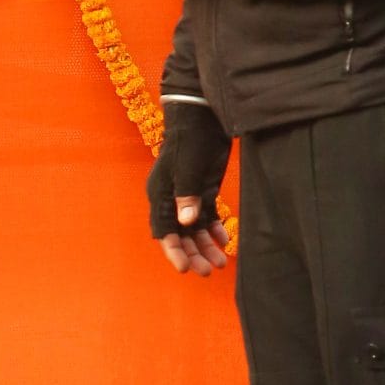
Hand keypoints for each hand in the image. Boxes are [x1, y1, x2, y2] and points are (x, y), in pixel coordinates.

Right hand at [147, 98, 232, 278]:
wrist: (203, 114)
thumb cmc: (191, 138)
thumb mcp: (188, 166)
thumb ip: (187, 194)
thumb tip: (186, 222)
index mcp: (160, 193)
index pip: (163, 229)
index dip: (173, 250)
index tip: (184, 268)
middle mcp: (171, 197)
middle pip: (180, 234)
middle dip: (192, 253)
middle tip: (207, 271)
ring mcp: (188, 193)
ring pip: (194, 228)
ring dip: (205, 245)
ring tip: (219, 263)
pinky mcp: (204, 188)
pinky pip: (207, 216)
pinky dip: (214, 229)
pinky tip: (224, 241)